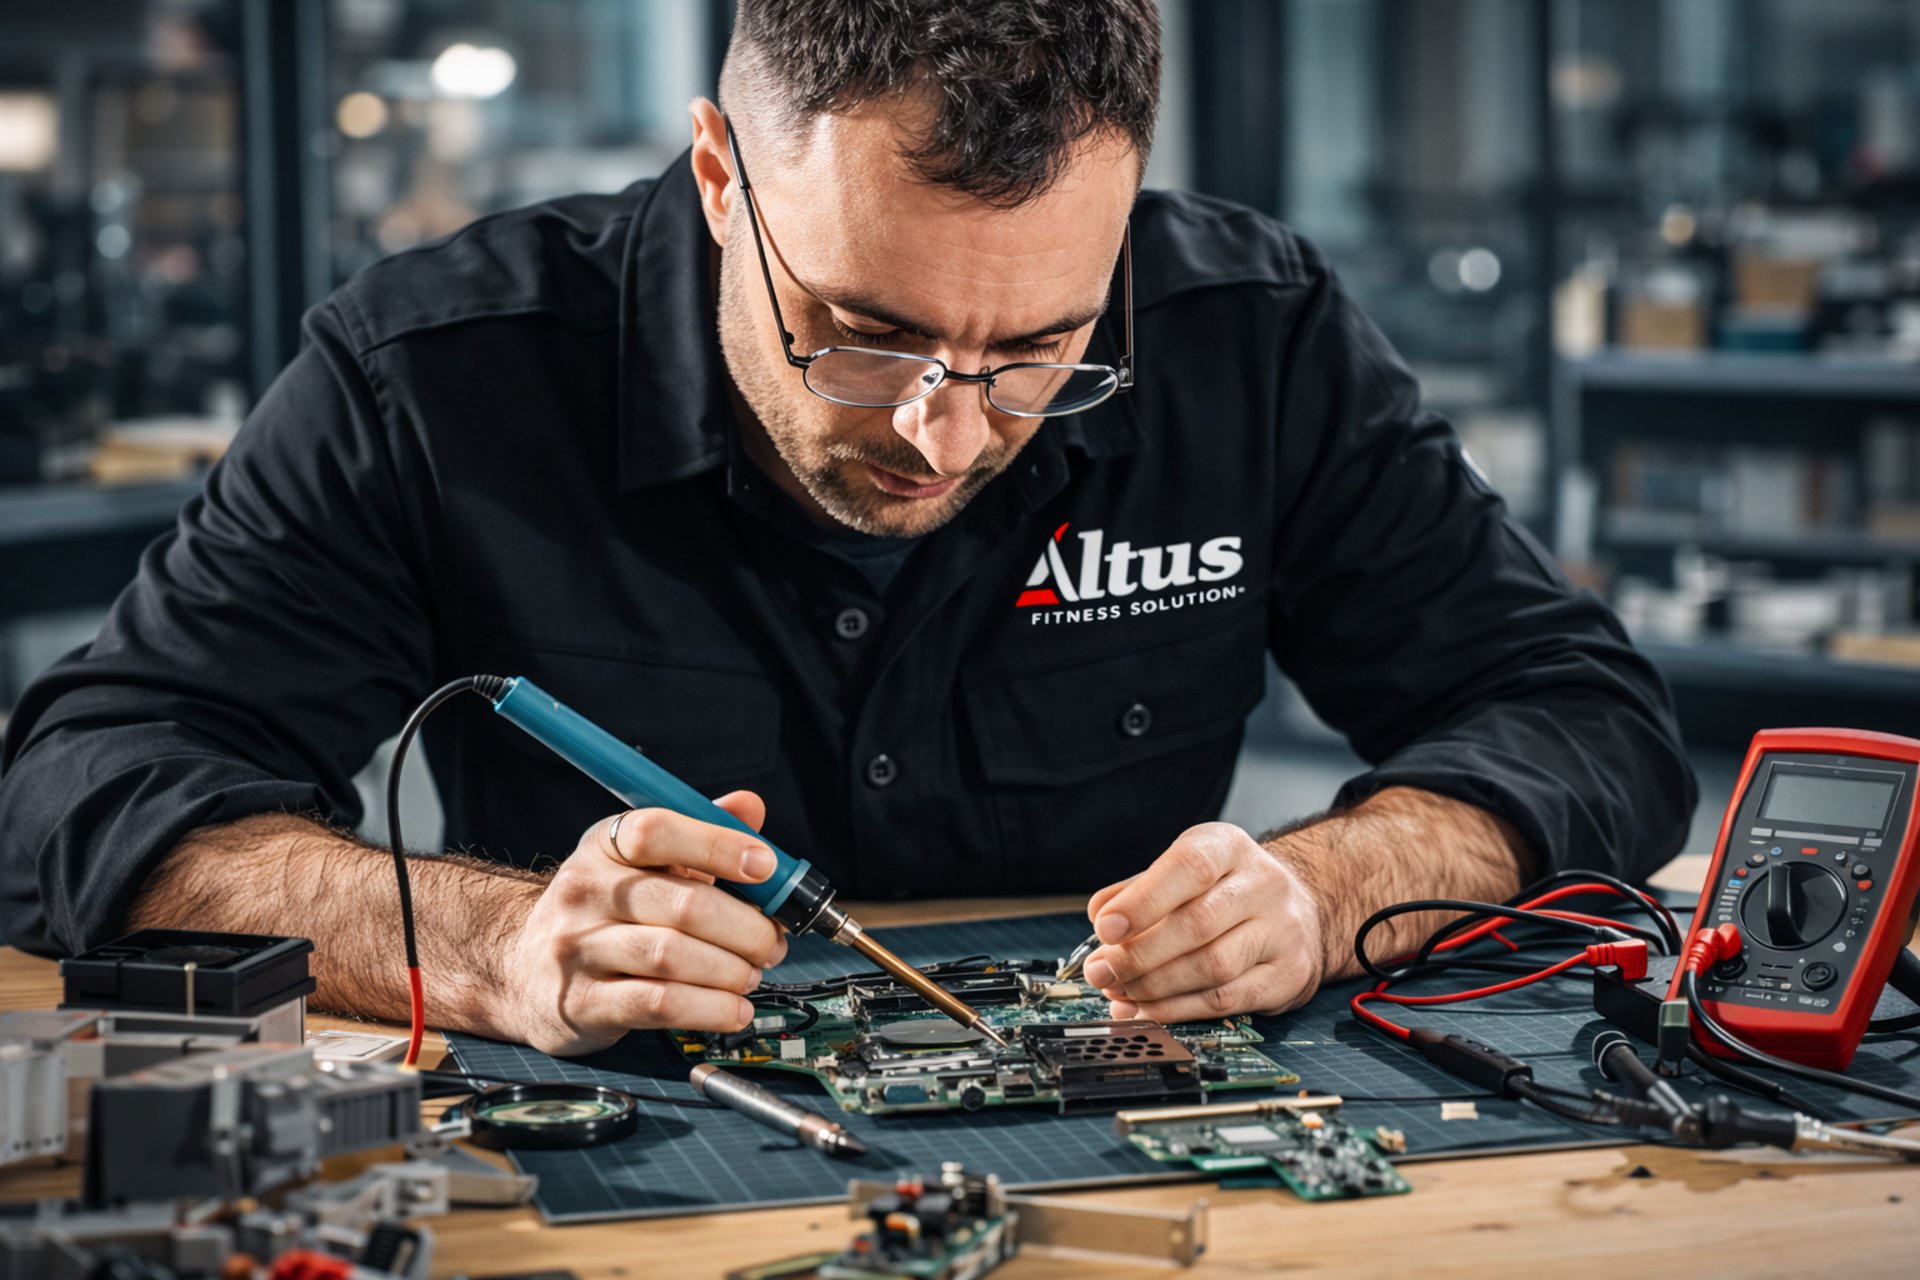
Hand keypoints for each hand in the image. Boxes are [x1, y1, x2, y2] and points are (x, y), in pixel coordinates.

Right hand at [498, 791, 788, 1055]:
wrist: (517, 970)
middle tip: (771, 942)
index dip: (717, 844)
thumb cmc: (601, 914)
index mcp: (604, 846)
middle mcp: (585, 891)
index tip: (766, 866)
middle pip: (681, 904)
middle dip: (745, 928)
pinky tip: (734, 1009)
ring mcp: (578, 949)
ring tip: (752, 975)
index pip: (656, 832)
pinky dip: (709, 1009)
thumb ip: (699, 836)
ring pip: (673, 957)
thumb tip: (748, 807)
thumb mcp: (643, 865)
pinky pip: (658, 1004)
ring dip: (730, 970)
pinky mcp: (582, 1003)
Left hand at [1080, 822, 1324, 1023]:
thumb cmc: (1226, 890)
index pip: (1189, 868)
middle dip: (1139, 955)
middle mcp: (1264, 884)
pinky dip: (1178, 1010)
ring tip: (1120, 991)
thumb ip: (1139, 890)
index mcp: (1229, 847)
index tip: (1105, 928)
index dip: (1143, 901)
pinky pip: (1226, 1000)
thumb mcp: (1184, 872)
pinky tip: (1148, 1009)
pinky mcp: (1287, 976)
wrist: (1298, 910)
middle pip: (1197, 924)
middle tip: (1101, 971)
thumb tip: (1100, 915)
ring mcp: (1282, 931)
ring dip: (1155, 987)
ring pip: (1212, 967)